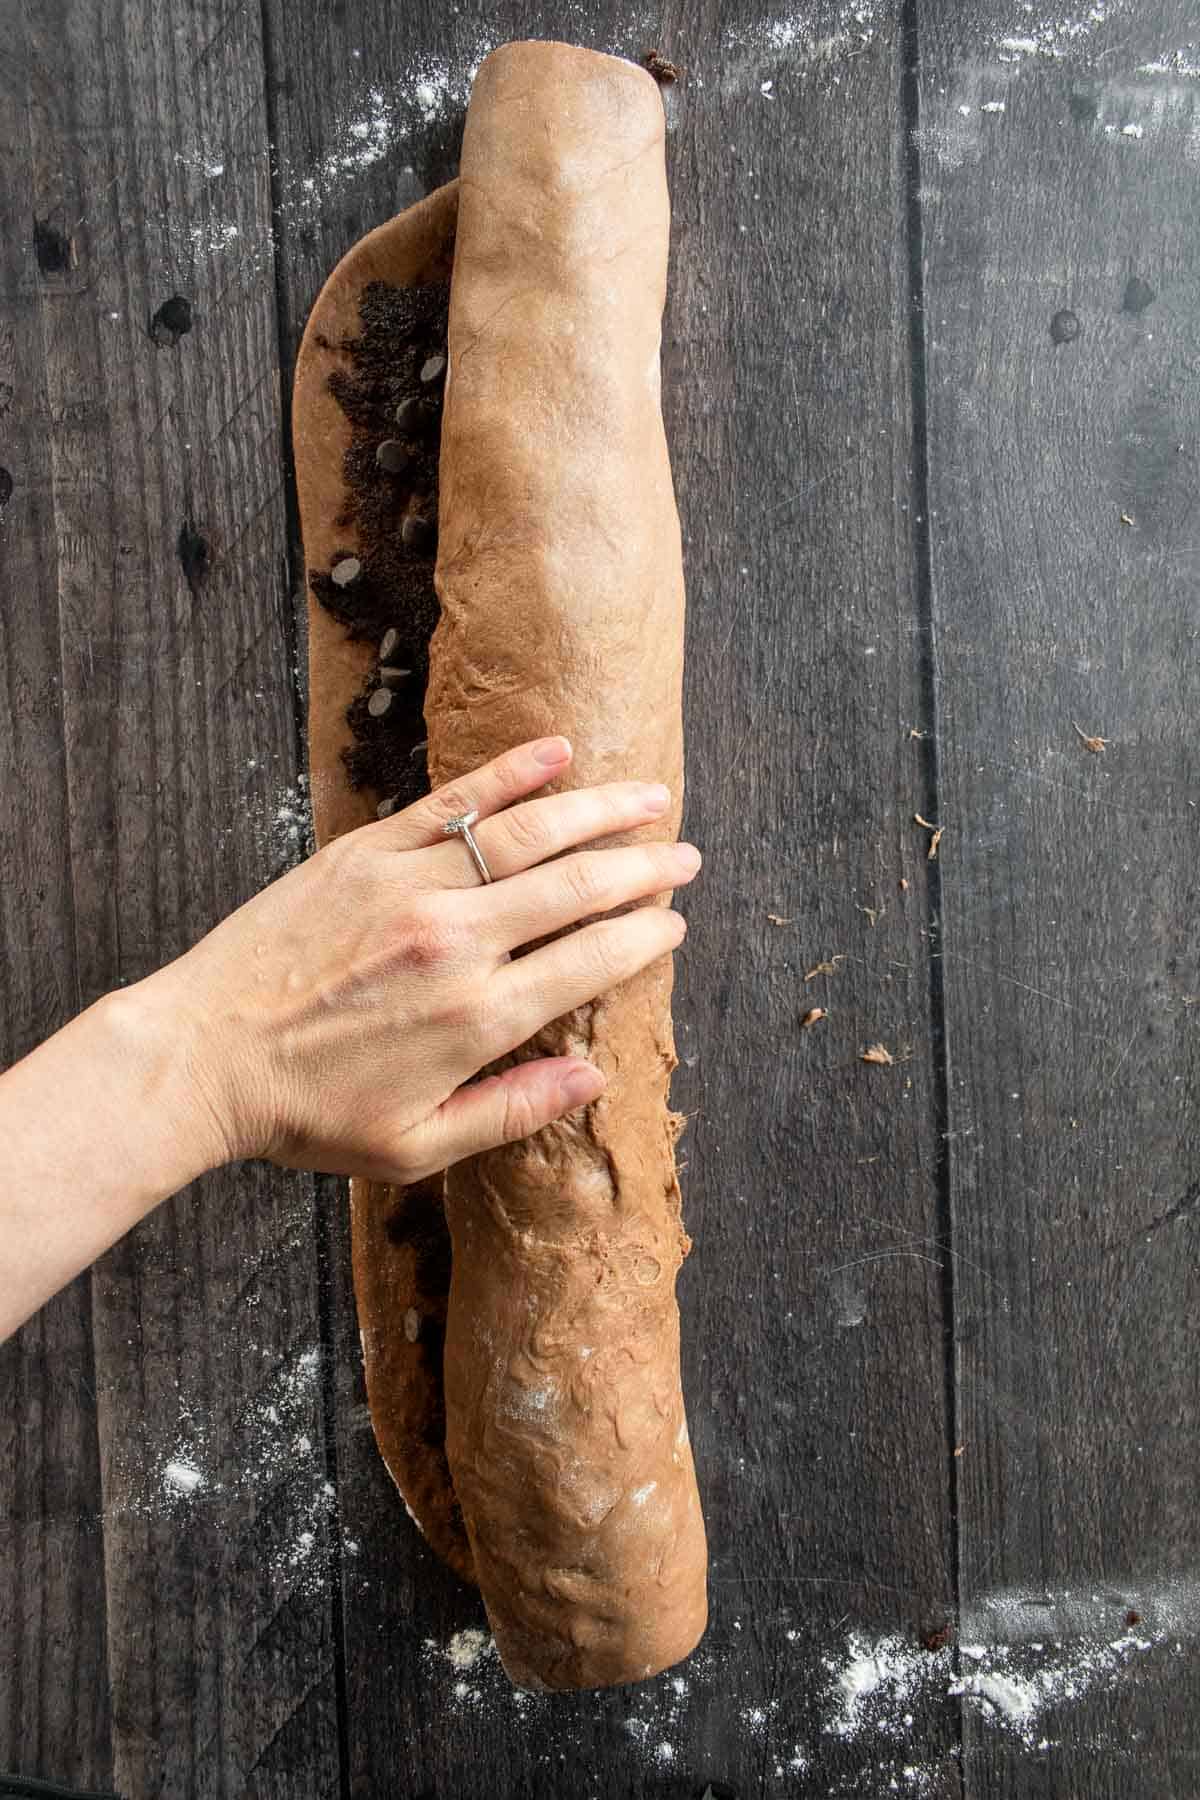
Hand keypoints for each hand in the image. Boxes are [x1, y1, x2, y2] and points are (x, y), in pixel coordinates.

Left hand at [158, 735, 699, 1184]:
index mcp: (476, 1018)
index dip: (644, 937)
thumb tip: (592, 1081)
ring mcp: (409, 887)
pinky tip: (557, 752)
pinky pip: (452, 802)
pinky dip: (510, 774)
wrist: (200, 1057)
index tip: (674, 922)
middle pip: (577, 887)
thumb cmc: (304, 1113)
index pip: (592, 960)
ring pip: (528, 834)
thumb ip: (511, 1111)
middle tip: (685, 857)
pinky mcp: (364, 852)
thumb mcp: (415, 1145)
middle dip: (643, 869)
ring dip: (600, 810)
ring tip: (650, 796)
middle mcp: (455, 942)